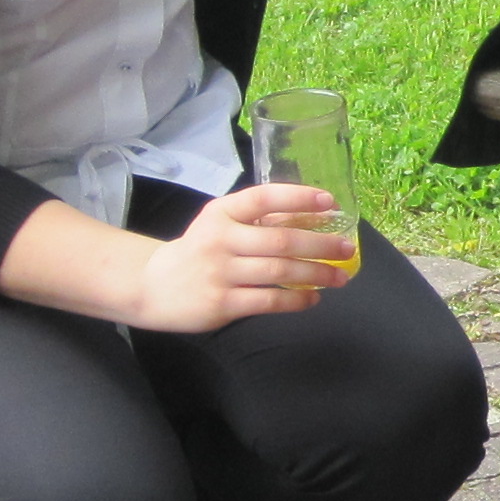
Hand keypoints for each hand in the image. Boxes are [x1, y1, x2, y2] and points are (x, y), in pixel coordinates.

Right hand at [133, 182, 352, 332]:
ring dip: (316, 274)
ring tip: (339, 277)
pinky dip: (296, 301)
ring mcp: (220, 272)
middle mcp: (220, 239)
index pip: (265, 198)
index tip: (330, 202)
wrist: (152, 286)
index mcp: (222, 212)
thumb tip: (313, 219)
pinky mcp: (222, 303)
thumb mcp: (220, 224)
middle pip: (281, 240)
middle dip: (321, 245)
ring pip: (280, 272)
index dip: (300, 198)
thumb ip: (257, 220)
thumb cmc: (200, 250)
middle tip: (347, 248)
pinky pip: (269, 301)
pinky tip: (312, 299)